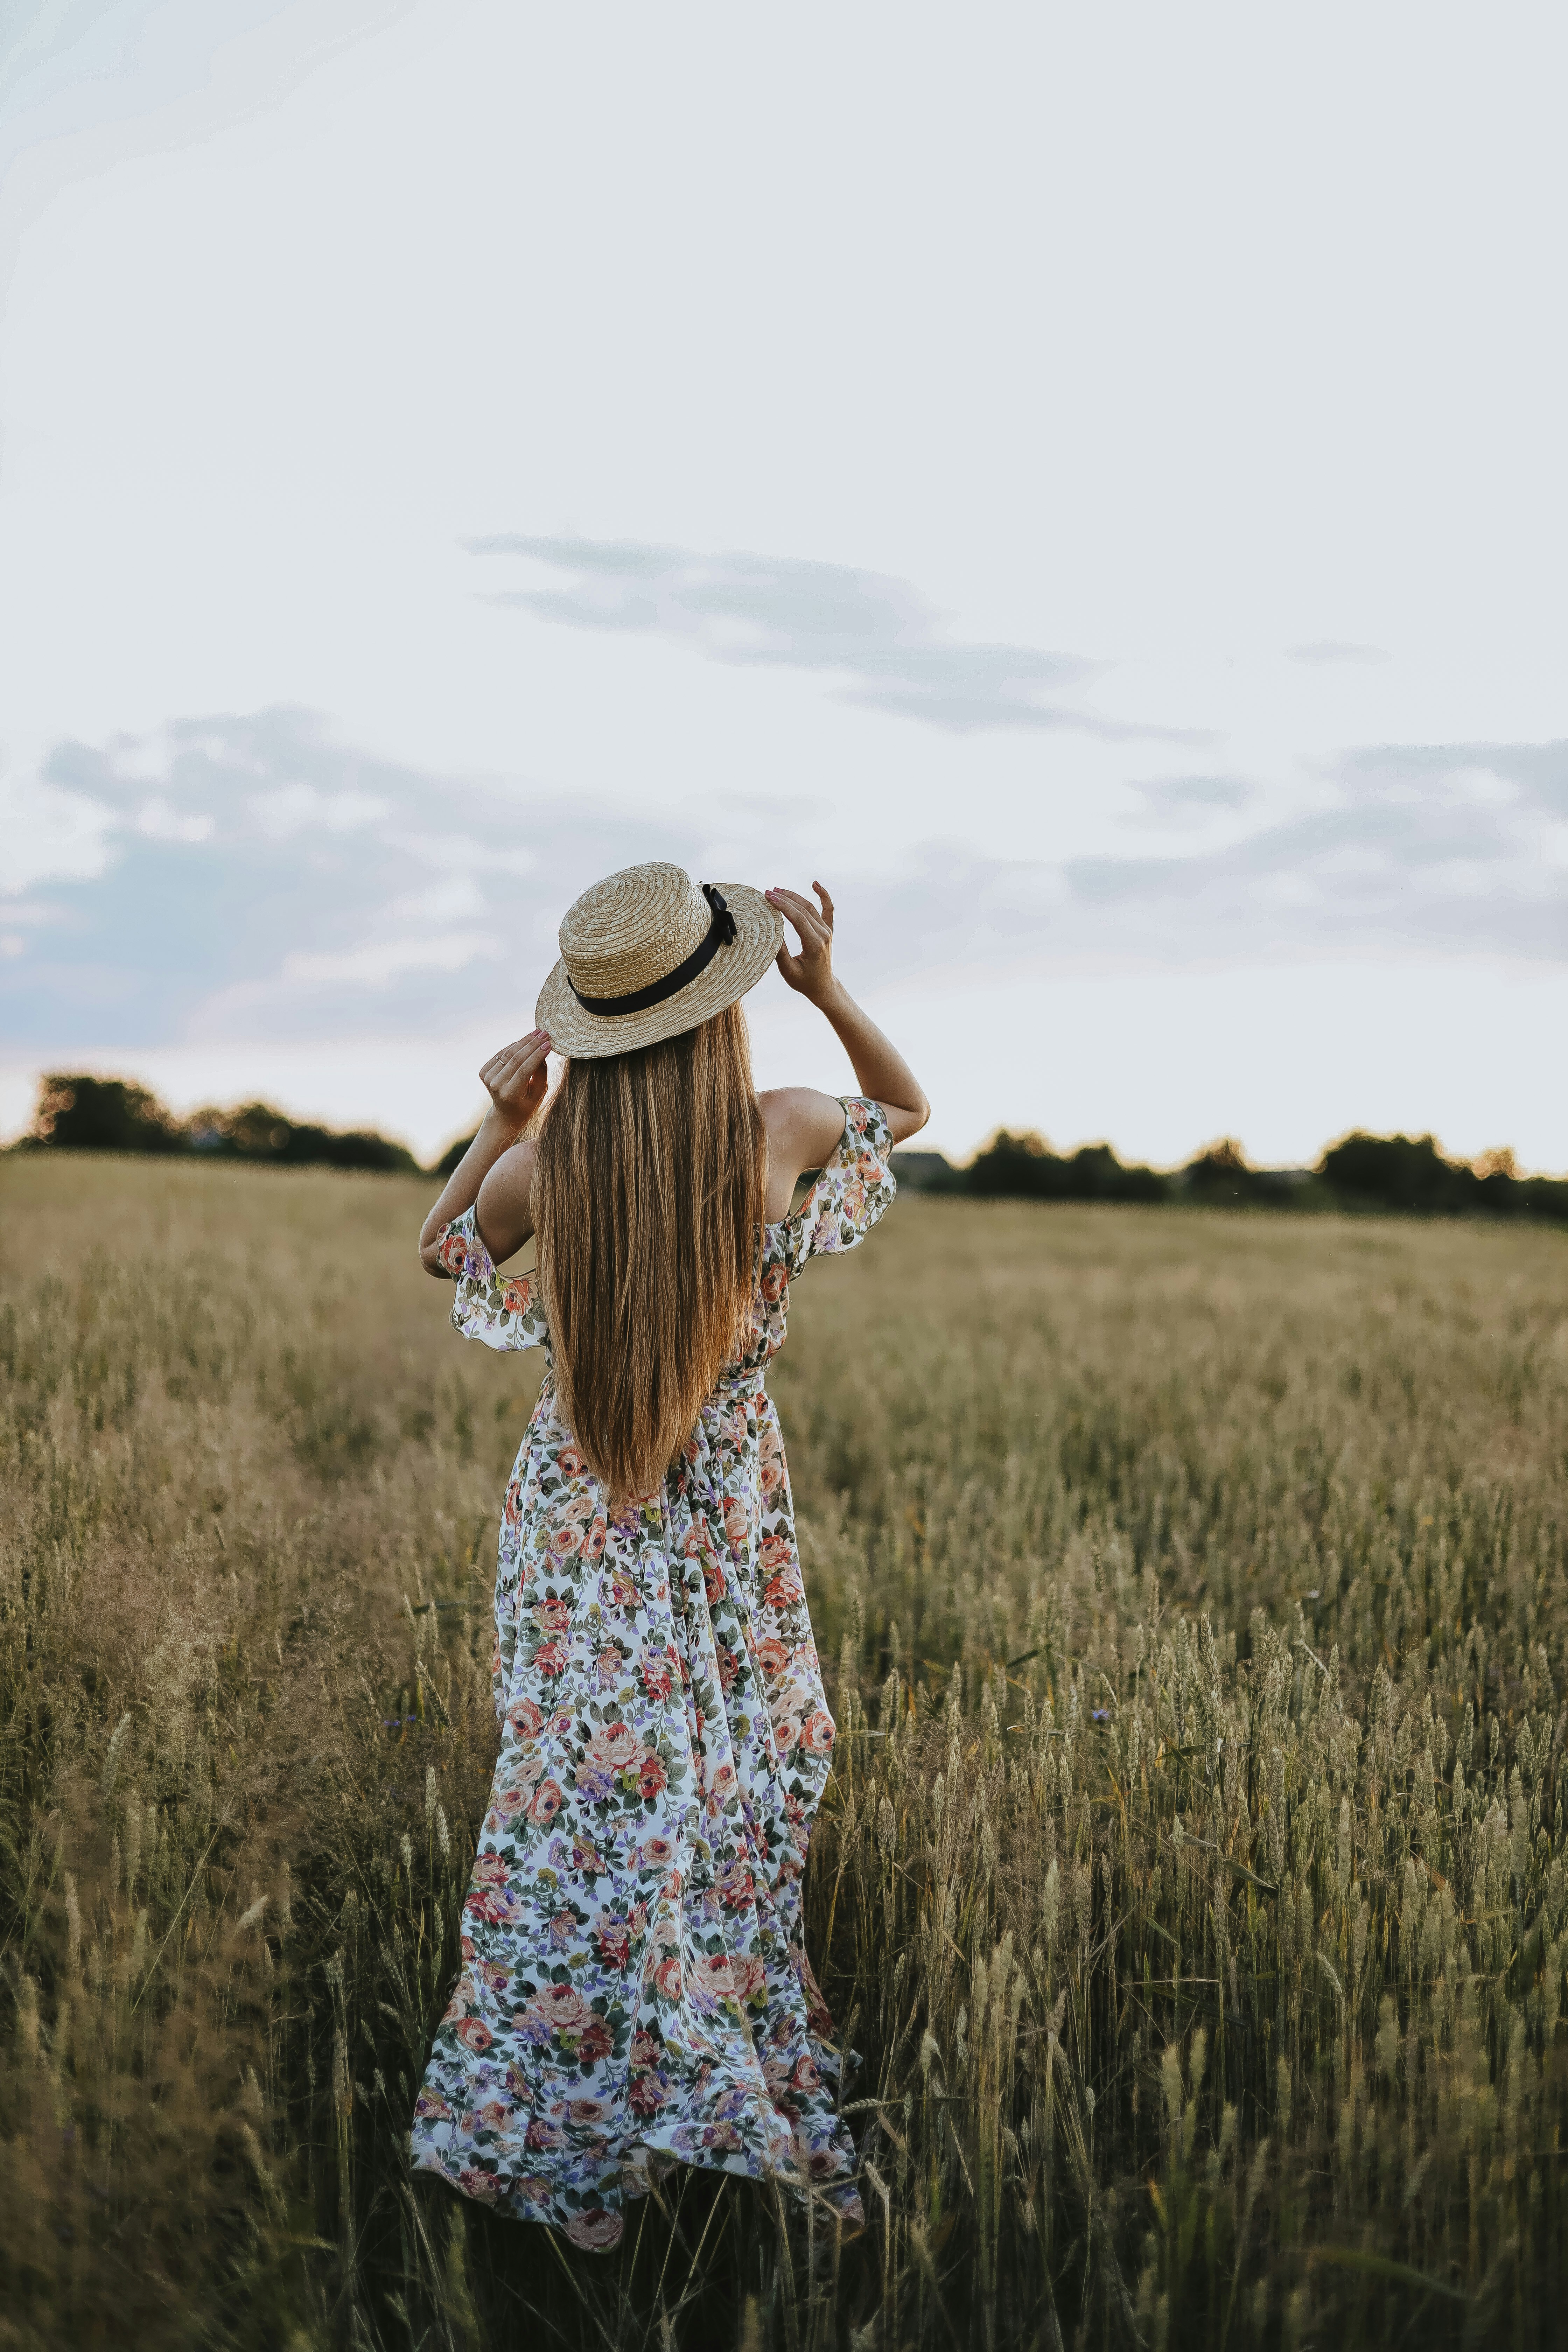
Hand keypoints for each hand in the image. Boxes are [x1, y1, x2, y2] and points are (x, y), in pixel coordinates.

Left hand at [479, 1030, 550, 1134]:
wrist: (505, 1114)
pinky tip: (525, 1041)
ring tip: (537, 1033)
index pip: (524, 1069)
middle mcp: (496, 1086)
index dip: (537, 1055)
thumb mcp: (539, 1094)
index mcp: (509, 1094)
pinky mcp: (484, 1072)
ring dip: (523, 1041)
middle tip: (544, 1033)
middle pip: (515, 1059)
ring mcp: (488, 1078)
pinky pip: (501, 1054)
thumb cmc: (527, 1104)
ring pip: (507, 1053)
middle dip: (531, 1044)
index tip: (548, 1043)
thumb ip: (541, 1073)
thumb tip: (542, 1049)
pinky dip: (513, 1046)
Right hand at [767, 882, 837, 1005]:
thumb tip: (770, 932)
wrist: (823, 986)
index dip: (783, 906)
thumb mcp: (788, 971)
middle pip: (803, 909)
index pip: (798, 919)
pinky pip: (827, 909)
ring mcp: (827, 931)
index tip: (768, 897)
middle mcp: (824, 935)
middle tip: (767, 892)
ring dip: (794, 896)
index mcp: (815, 944)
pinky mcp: (828, 930)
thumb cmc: (804, 981)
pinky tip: (815, 884)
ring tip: (778, 890)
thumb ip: (779, 952)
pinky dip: (823, 895)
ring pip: (811, 907)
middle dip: (784, 898)